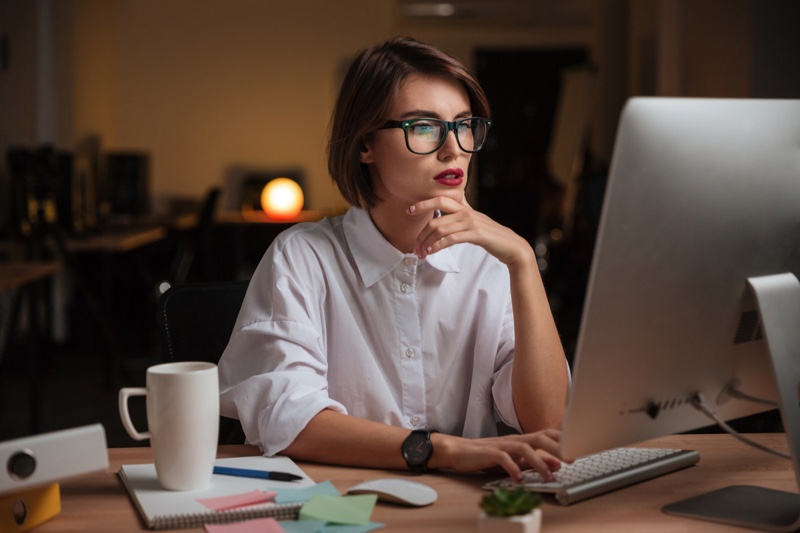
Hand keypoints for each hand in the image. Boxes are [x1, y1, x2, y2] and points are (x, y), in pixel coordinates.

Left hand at [406, 195, 532, 265]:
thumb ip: (463, 212)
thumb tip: (455, 202)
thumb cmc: (491, 235)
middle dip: (421, 233)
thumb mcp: (475, 220)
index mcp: (465, 208)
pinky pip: (451, 239)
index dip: (423, 204)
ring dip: (427, 243)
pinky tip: (432, 252)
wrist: (511, 246)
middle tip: (414, 246)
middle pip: (436, 218)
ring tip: (421, 253)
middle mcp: (466, 212)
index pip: (440, 200)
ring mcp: (471, 222)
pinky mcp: (476, 234)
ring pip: (440, 230)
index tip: (409, 211)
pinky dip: (438, 246)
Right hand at [432, 429, 563, 481]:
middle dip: (558, 447)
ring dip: (538, 462)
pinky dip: (513, 467)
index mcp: (522, 439)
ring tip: (548, 476)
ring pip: (524, 447)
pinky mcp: (489, 452)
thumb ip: (535, 462)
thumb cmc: (488, 455)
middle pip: (540, 438)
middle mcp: (514, 439)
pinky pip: (504, 458)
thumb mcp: (515, 460)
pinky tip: (519, 478)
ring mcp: (501, 444)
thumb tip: (557, 464)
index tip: (578, 447)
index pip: (547, 434)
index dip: (563, 438)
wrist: (460, 451)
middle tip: (572, 459)